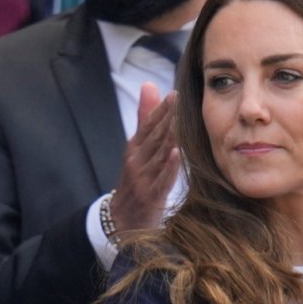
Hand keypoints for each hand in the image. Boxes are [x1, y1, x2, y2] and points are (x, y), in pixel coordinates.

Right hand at [109, 81, 180, 232]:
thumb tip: (150, 84)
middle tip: (181, 101)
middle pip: (153, 138)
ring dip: (169, 138)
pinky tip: (177, 154)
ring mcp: (142, 179)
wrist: (121, 220)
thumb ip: (145, 117)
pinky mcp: (150, 197)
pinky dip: (168, 167)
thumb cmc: (135, 178)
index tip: (175, 94)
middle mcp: (136, 161)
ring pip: (158, 156)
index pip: (147, 126)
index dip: (160, 110)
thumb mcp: (137, 147)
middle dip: (167, 119)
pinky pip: (161, 180)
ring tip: (181, 122)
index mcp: (134, 148)